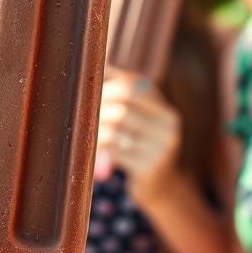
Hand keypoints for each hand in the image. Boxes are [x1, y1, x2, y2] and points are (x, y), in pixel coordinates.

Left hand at [97, 74, 181, 206]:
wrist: (160, 188)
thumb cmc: (143, 146)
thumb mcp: (144, 121)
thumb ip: (130, 95)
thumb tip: (105, 63)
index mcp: (167, 113)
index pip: (134, 86)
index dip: (109, 85)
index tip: (90, 88)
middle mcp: (170, 129)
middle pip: (124, 107)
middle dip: (99, 107)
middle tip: (81, 112)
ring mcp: (162, 150)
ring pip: (118, 129)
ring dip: (96, 129)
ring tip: (85, 130)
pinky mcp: (150, 169)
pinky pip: (117, 151)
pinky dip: (101, 147)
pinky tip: (94, 149)